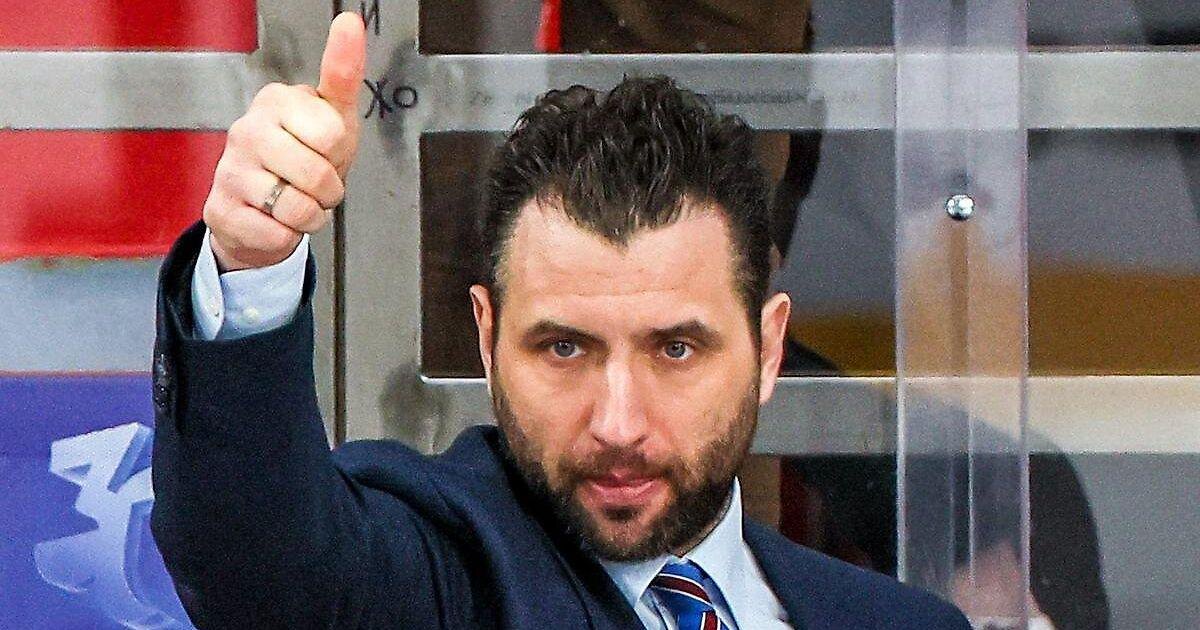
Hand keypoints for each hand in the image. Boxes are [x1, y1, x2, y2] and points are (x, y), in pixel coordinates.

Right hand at [204, 12, 365, 270]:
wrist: (265, 208)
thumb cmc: (305, 156)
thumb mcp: (334, 116)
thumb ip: (343, 72)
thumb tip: (350, 22)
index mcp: (276, 101)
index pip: (333, 135)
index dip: (339, 154)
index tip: (325, 148)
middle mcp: (247, 130)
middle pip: (318, 176)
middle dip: (328, 191)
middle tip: (313, 182)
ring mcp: (229, 170)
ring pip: (298, 209)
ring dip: (309, 216)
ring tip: (295, 200)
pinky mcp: (220, 210)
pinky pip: (276, 235)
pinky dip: (287, 237)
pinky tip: (273, 220)